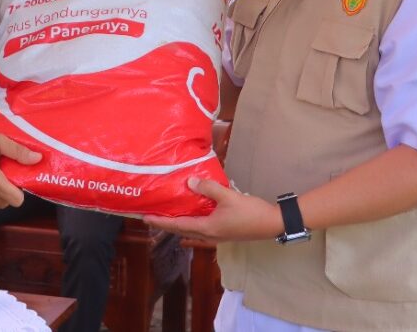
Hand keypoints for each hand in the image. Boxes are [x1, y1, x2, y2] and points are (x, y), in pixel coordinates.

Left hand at [143, 176, 280, 243]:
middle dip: (165, 224)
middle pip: (182, 230)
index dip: (161, 221)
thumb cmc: (250, 212)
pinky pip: (201, 230)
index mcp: (207, 228)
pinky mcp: (224, 232)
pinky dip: (191, 225)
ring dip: (177, 225)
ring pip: (191, 231)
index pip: (178, 225)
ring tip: (166, 217)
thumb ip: (208, 188)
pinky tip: (190, 220)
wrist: (272, 224)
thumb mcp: (228, 196)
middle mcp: (209, 235)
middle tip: (150, 217)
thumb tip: (189, 181)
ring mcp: (217, 236)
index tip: (145, 218)